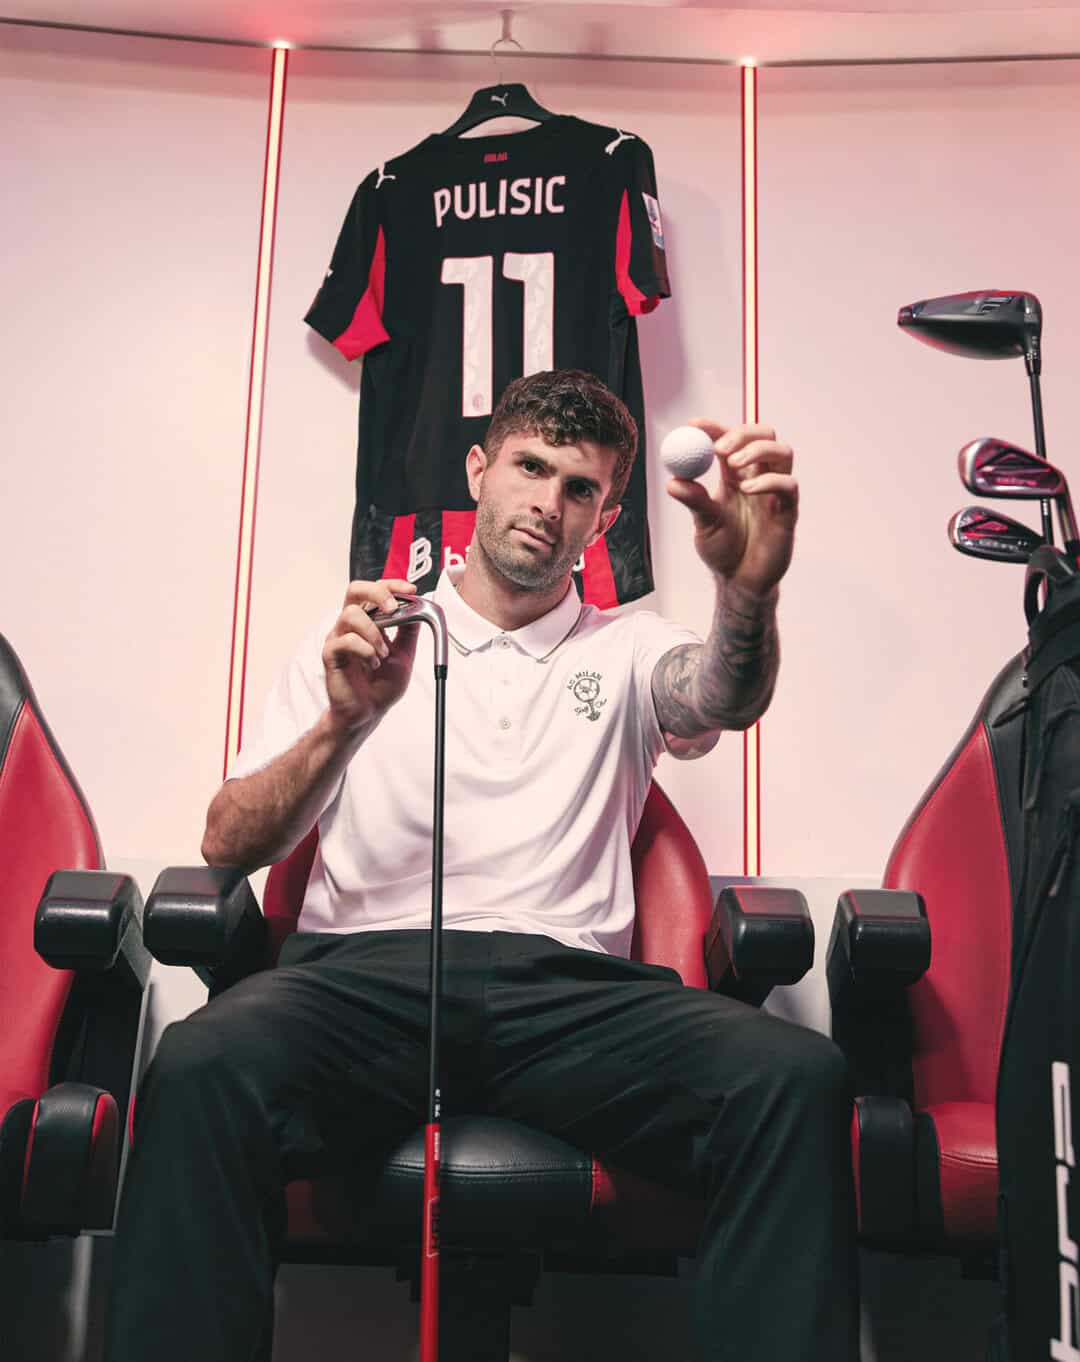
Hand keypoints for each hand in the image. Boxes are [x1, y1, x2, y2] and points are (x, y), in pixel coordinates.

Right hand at [322, 579, 419, 731]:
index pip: (375, 590)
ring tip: (383, 653)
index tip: (411, 589)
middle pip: (354, 589)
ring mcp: (338, 638)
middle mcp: (351, 625)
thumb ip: (409, 631)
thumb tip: (420, 608)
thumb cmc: (381, 685)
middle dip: (376, 593)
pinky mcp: (330, 654)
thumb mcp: (404, 654)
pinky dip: (365, 650)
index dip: (391, 584)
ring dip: (373, 632)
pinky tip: (372, 664)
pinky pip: (346, 641)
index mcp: (368, 621)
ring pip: (350, 614)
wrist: (368, 712)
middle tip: (393, 608)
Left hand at [665, 421, 797, 596]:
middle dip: (742, 433)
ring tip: (733, 464)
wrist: (740, 582)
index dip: (714, 428)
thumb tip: (673, 481)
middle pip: (763, 435)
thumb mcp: (703, 524)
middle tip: (719, 447)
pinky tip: (747, 489)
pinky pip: (788, 485)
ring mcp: (776, 492)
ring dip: (758, 450)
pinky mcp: (788, 510)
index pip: (729, 439)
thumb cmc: (723, 550)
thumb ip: (693, 501)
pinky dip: (769, 481)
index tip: (694, 425)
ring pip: (782, 452)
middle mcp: (758, 477)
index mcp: (734, 475)